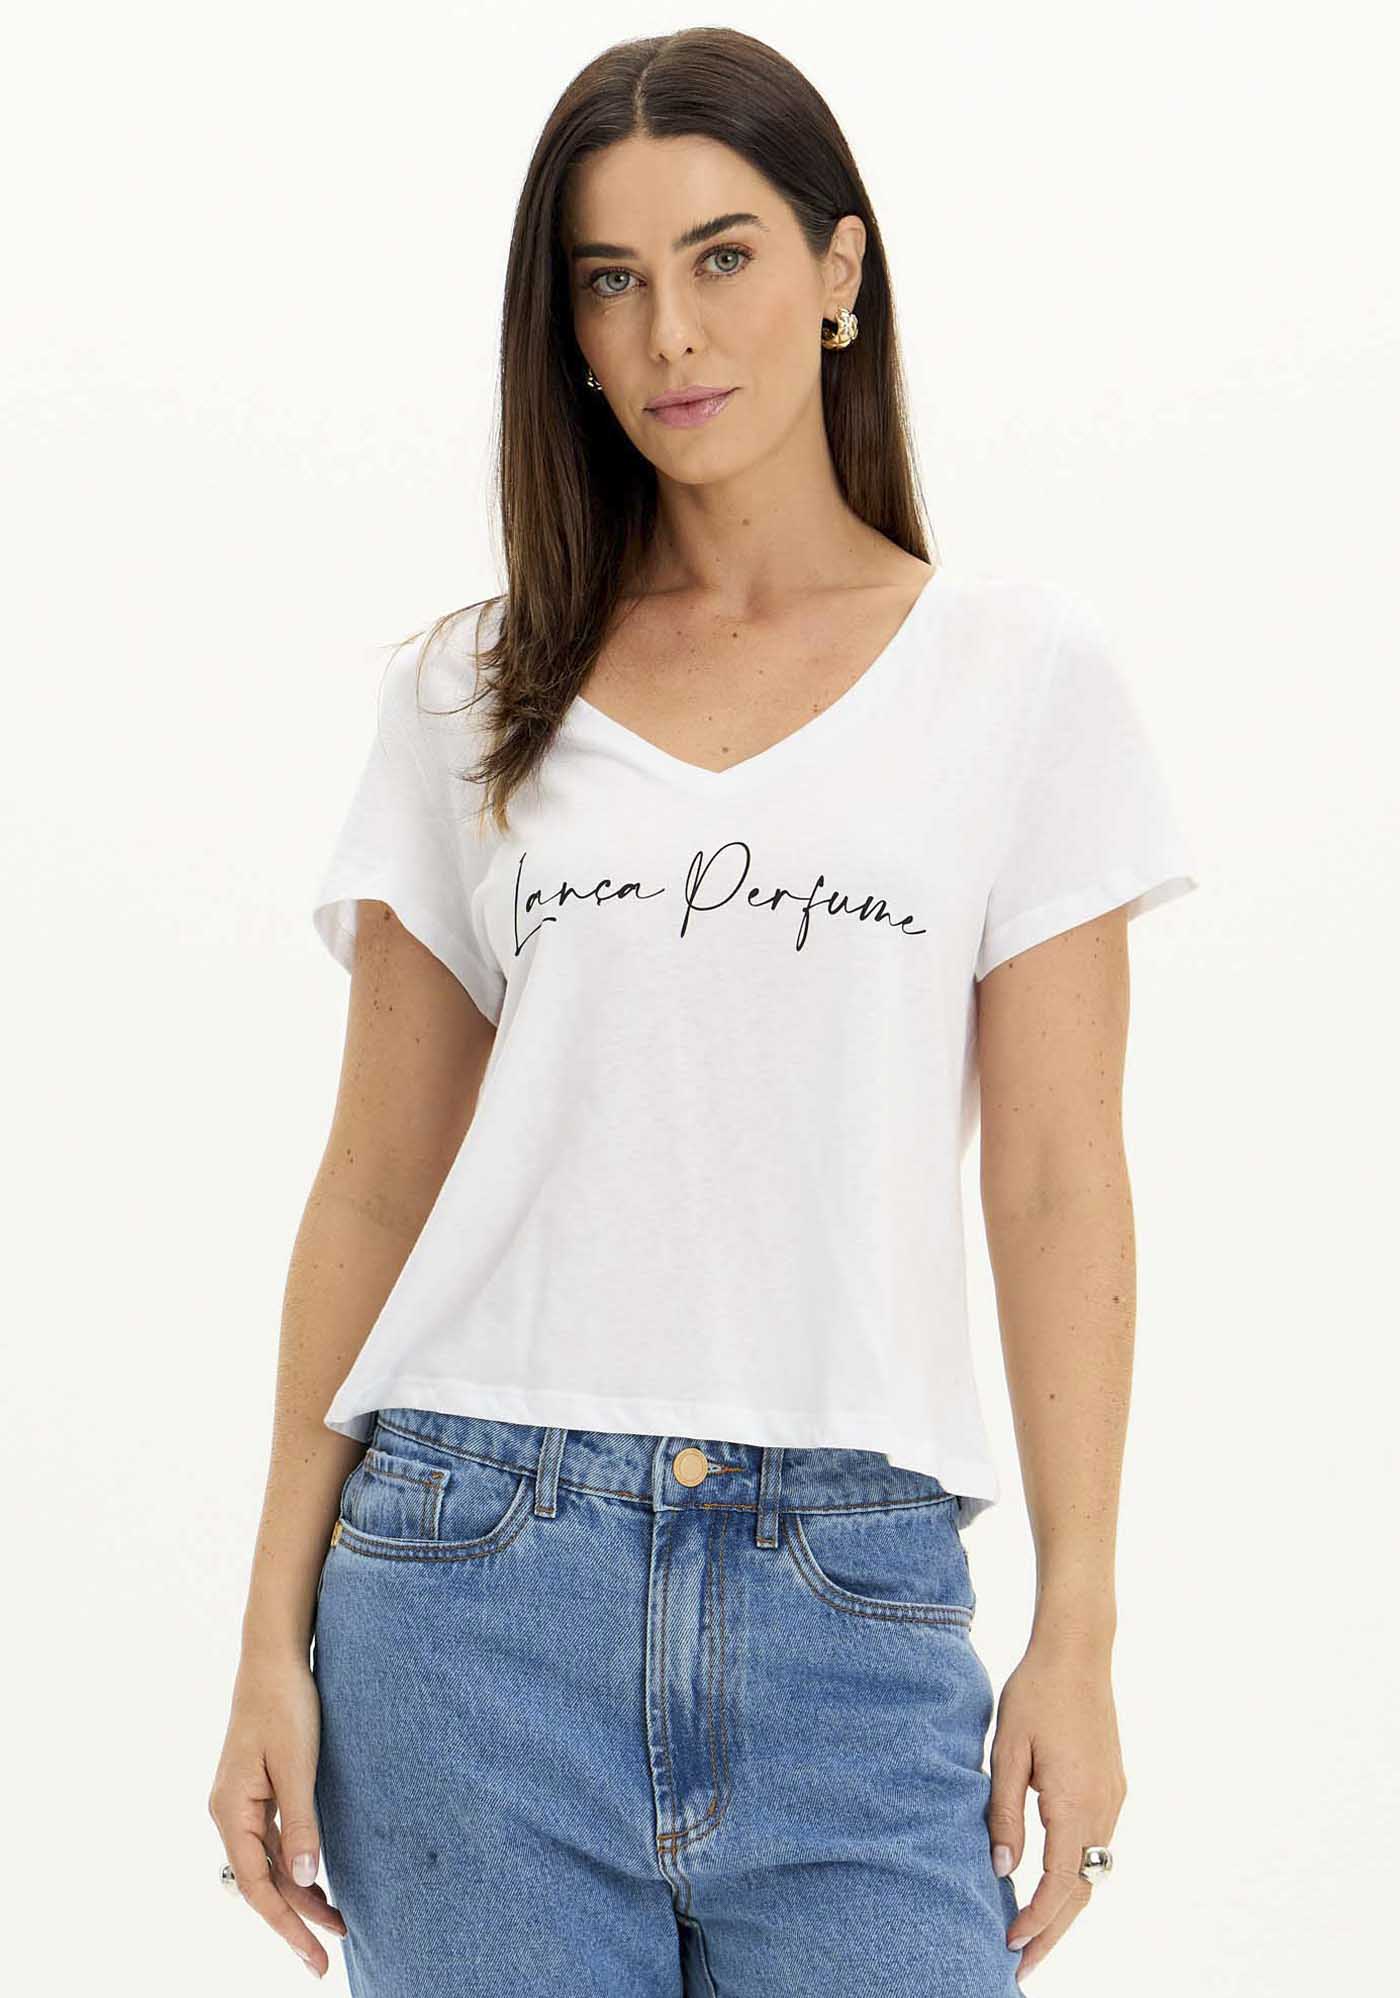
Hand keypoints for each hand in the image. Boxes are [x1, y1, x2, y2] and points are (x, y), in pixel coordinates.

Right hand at [207, 1651, 347, 1977]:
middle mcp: (229, 1813)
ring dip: (300, 1894)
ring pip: (268, 1864)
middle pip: (261, 1882)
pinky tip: (317, 1880)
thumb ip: (301, 1823)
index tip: (312, 1956)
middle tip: (328, 1956)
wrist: (274, 1657)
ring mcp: (242, 1803)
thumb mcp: (298, 1765)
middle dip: (295, 1920)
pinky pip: (272, 1843)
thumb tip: (303, 1881)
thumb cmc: (285, 1704)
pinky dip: (295, 1866)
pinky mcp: (257, 1791)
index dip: (285, 1925)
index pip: (256, 1886)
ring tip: (336, 1924)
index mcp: (231, 1811)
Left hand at [986, 1633, 1126, 1981]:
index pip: (1058, 1883)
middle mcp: (1103, 1809)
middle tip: (1023, 1968)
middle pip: (1082, 1892)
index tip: (1008, 1944)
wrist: (1078, 1651)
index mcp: (1074, 1802)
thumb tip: (1001, 1871)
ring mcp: (1114, 1799)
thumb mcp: (1007, 1752)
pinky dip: (1077, 1875)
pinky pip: (1098, 1846)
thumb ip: (1004, 1813)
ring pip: (1093, 1872)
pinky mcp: (1114, 1787)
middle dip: (1053, 1933)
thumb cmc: (1035, 1694)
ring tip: (1035, 1936)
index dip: (1034, 1920)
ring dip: (1066, 1908)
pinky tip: (1054, 1884)